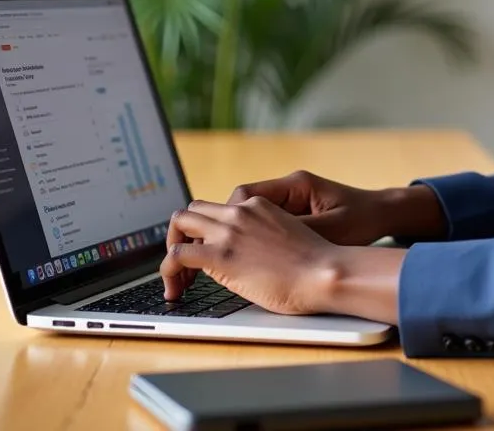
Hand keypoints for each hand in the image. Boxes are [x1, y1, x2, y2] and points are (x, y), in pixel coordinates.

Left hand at [159, 197, 340, 313]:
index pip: (218, 209)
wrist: (325, 272)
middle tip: (186, 264)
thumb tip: (247, 257)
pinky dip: (168, 270)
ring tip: (177, 278)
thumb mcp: (285, 236)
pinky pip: (177, 255)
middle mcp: (240, 212)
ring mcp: (229, 231)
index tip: (204, 253)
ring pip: (179, 223)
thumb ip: (261, 238)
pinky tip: (176, 289)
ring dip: (172, 248)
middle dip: (182, 234)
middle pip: (193, 210)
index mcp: (258, 205)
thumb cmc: (315, 264)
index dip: (205, 231)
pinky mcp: (222, 255)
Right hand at [226, 170, 445, 245]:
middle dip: (228, 225)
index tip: (223, 239)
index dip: (229, 215)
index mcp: (296, 185)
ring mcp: (293, 199)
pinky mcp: (298, 212)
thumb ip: (299, 232)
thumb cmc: (361, 219)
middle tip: (220, 252)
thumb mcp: (331, 229)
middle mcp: (290, 188)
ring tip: (238, 258)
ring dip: (243, 233)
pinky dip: (259, 237)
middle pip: (242, 202)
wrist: (384, 214)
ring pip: (252, 214)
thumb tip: (264, 244)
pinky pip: (267, 222)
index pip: (245, 193)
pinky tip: (260, 258)